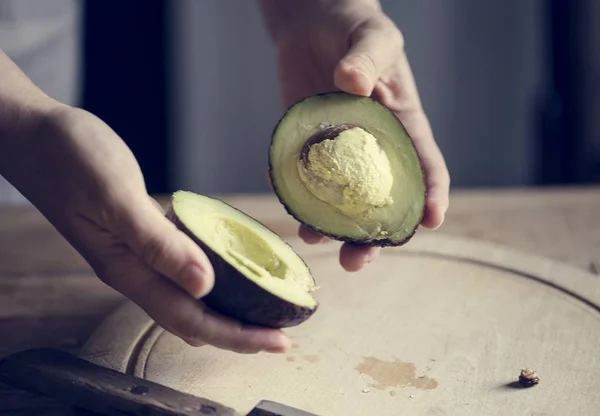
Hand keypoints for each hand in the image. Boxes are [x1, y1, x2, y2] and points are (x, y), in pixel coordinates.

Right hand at [2, 106, 290, 353]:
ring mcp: (137, 254)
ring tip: (266, 308)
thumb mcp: (114, 197)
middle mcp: (135, 270)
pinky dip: (212, 273)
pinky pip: (181, 265)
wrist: (33, 136)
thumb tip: (204, 283)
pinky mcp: (141, 234)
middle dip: (239, 331)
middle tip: (283, 336)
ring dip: (227, 307)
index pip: (191, 318)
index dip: (237, 335)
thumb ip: (156, 242)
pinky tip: (233, 265)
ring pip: (189, 295)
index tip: (278, 343)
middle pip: (194, 316)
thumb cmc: (68, 159)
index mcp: (127, 269)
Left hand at [271, 2, 449, 270]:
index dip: (432, 196)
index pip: (425, 167)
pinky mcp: (304, 145)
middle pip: (379, 204)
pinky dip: (291, 191)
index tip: (432, 221)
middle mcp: (372, 149)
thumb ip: (367, 58)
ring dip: (328, 228)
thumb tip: (353, 84)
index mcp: (402, 127)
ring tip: (314, 239)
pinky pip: (299, 177)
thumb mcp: (371, 35)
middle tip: (357, 261)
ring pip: (338, 202)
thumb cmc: (355, 28)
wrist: (313, 24)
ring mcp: (336, 152)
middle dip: (372, 238)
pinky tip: (279, 192)